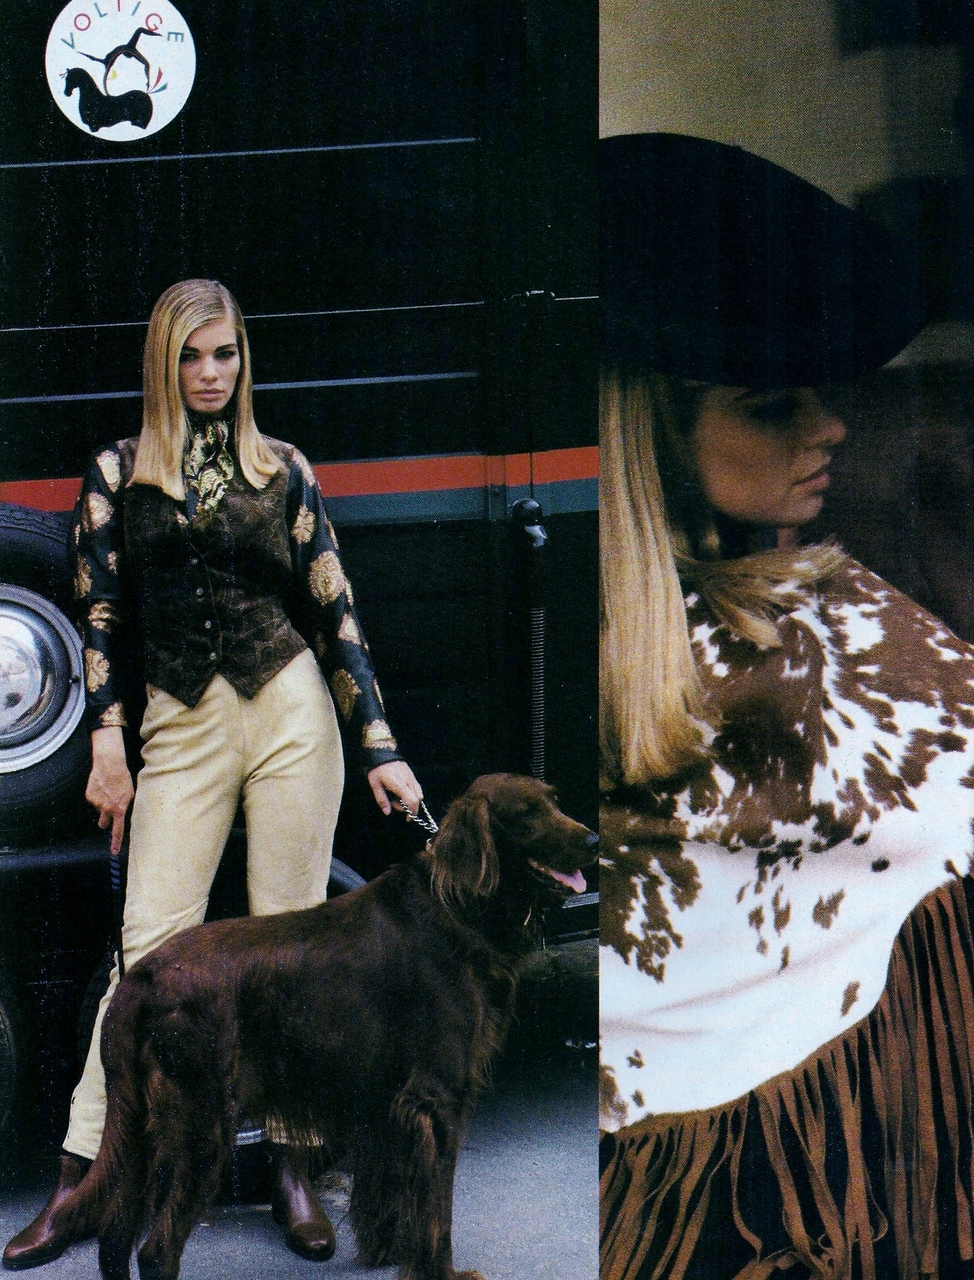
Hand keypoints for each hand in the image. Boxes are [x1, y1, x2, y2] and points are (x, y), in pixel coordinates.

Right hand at [86, 727, 134, 855]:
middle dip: (104, 822)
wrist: (110, 764)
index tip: (113, 852)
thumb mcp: (130, 794)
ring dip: (102, 803)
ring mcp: (96, 803)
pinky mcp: (89, 797)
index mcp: (120, 809)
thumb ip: (126, 806)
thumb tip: (122, 816)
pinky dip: (97, 795)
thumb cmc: (123, 778)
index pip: (118, 830)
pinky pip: (93, 800)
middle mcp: (107, 808)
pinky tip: (101, 786)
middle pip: (104, 823)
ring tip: (108, 789)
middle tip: (107, 814)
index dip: (115, 842)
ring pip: (99, 809)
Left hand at [367, 761, 423, 816]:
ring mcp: (411, 777)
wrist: (383, 751)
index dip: (412, 812)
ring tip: (399, 799)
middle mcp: (407, 781)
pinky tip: (403, 794)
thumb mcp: (374, 785)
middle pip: (417, 799)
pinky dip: (414, 795)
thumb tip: (387, 812)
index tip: (408, 819)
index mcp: (398, 784)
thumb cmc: (377, 768)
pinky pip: (417, 788)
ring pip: (419, 793)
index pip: (411, 800)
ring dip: (413, 801)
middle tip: (397, 806)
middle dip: (411, 808)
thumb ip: (381, 799)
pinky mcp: (412, 774)